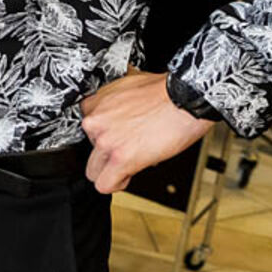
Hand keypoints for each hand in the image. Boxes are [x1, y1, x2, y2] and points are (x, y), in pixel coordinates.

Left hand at [81, 69, 211, 193]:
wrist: (184, 99)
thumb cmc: (164, 93)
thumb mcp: (127, 86)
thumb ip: (114, 104)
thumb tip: (119, 116)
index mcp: (94, 103)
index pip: (87, 130)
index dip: (105, 136)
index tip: (119, 138)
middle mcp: (94, 122)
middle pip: (89, 150)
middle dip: (108, 154)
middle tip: (128, 151)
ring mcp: (104, 141)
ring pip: (93, 170)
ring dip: (111, 171)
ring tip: (130, 164)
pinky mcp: (120, 159)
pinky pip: (105, 184)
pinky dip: (116, 184)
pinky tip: (129, 175)